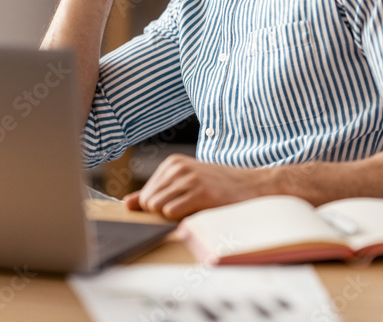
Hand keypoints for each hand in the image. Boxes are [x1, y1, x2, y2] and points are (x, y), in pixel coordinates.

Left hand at [123, 154, 273, 220]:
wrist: (254, 186)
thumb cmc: (219, 188)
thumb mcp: (185, 184)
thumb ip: (155, 193)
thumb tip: (127, 203)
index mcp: (172, 164)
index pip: (145, 195)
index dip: (159, 208)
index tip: (179, 207)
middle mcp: (178, 168)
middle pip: (149, 202)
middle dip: (163, 214)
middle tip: (188, 210)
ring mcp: (189, 179)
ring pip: (158, 208)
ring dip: (174, 217)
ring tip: (194, 210)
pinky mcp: (200, 193)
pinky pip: (171, 213)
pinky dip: (182, 219)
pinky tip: (200, 212)